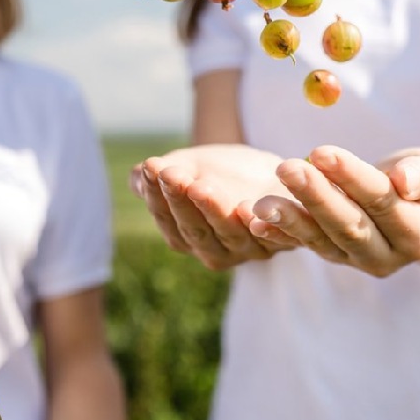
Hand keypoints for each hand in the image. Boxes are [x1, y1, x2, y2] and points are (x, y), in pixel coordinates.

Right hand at [130, 144, 299, 269]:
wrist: (268, 174)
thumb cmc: (217, 174)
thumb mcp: (185, 169)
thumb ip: (161, 176)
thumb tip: (138, 175)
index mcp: (186, 238)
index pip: (168, 220)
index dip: (157, 195)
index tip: (151, 168)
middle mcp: (215, 251)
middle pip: (194, 230)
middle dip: (180, 201)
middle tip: (170, 173)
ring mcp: (248, 249)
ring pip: (228, 233)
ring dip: (213, 210)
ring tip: (198, 185)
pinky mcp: (281, 240)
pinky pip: (270, 237)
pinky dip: (260, 226)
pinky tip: (248, 206)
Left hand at [249, 146, 419, 276]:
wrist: (406, 203)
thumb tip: (403, 182)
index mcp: (418, 236)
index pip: (382, 203)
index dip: (352, 177)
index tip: (321, 151)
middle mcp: (384, 256)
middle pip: (347, 225)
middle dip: (314, 196)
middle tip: (285, 168)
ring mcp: (352, 259)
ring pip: (320, 239)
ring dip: (289, 219)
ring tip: (261, 203)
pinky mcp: (327, 254)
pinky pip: (300, 244)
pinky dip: (276, 233)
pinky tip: (253, 220)